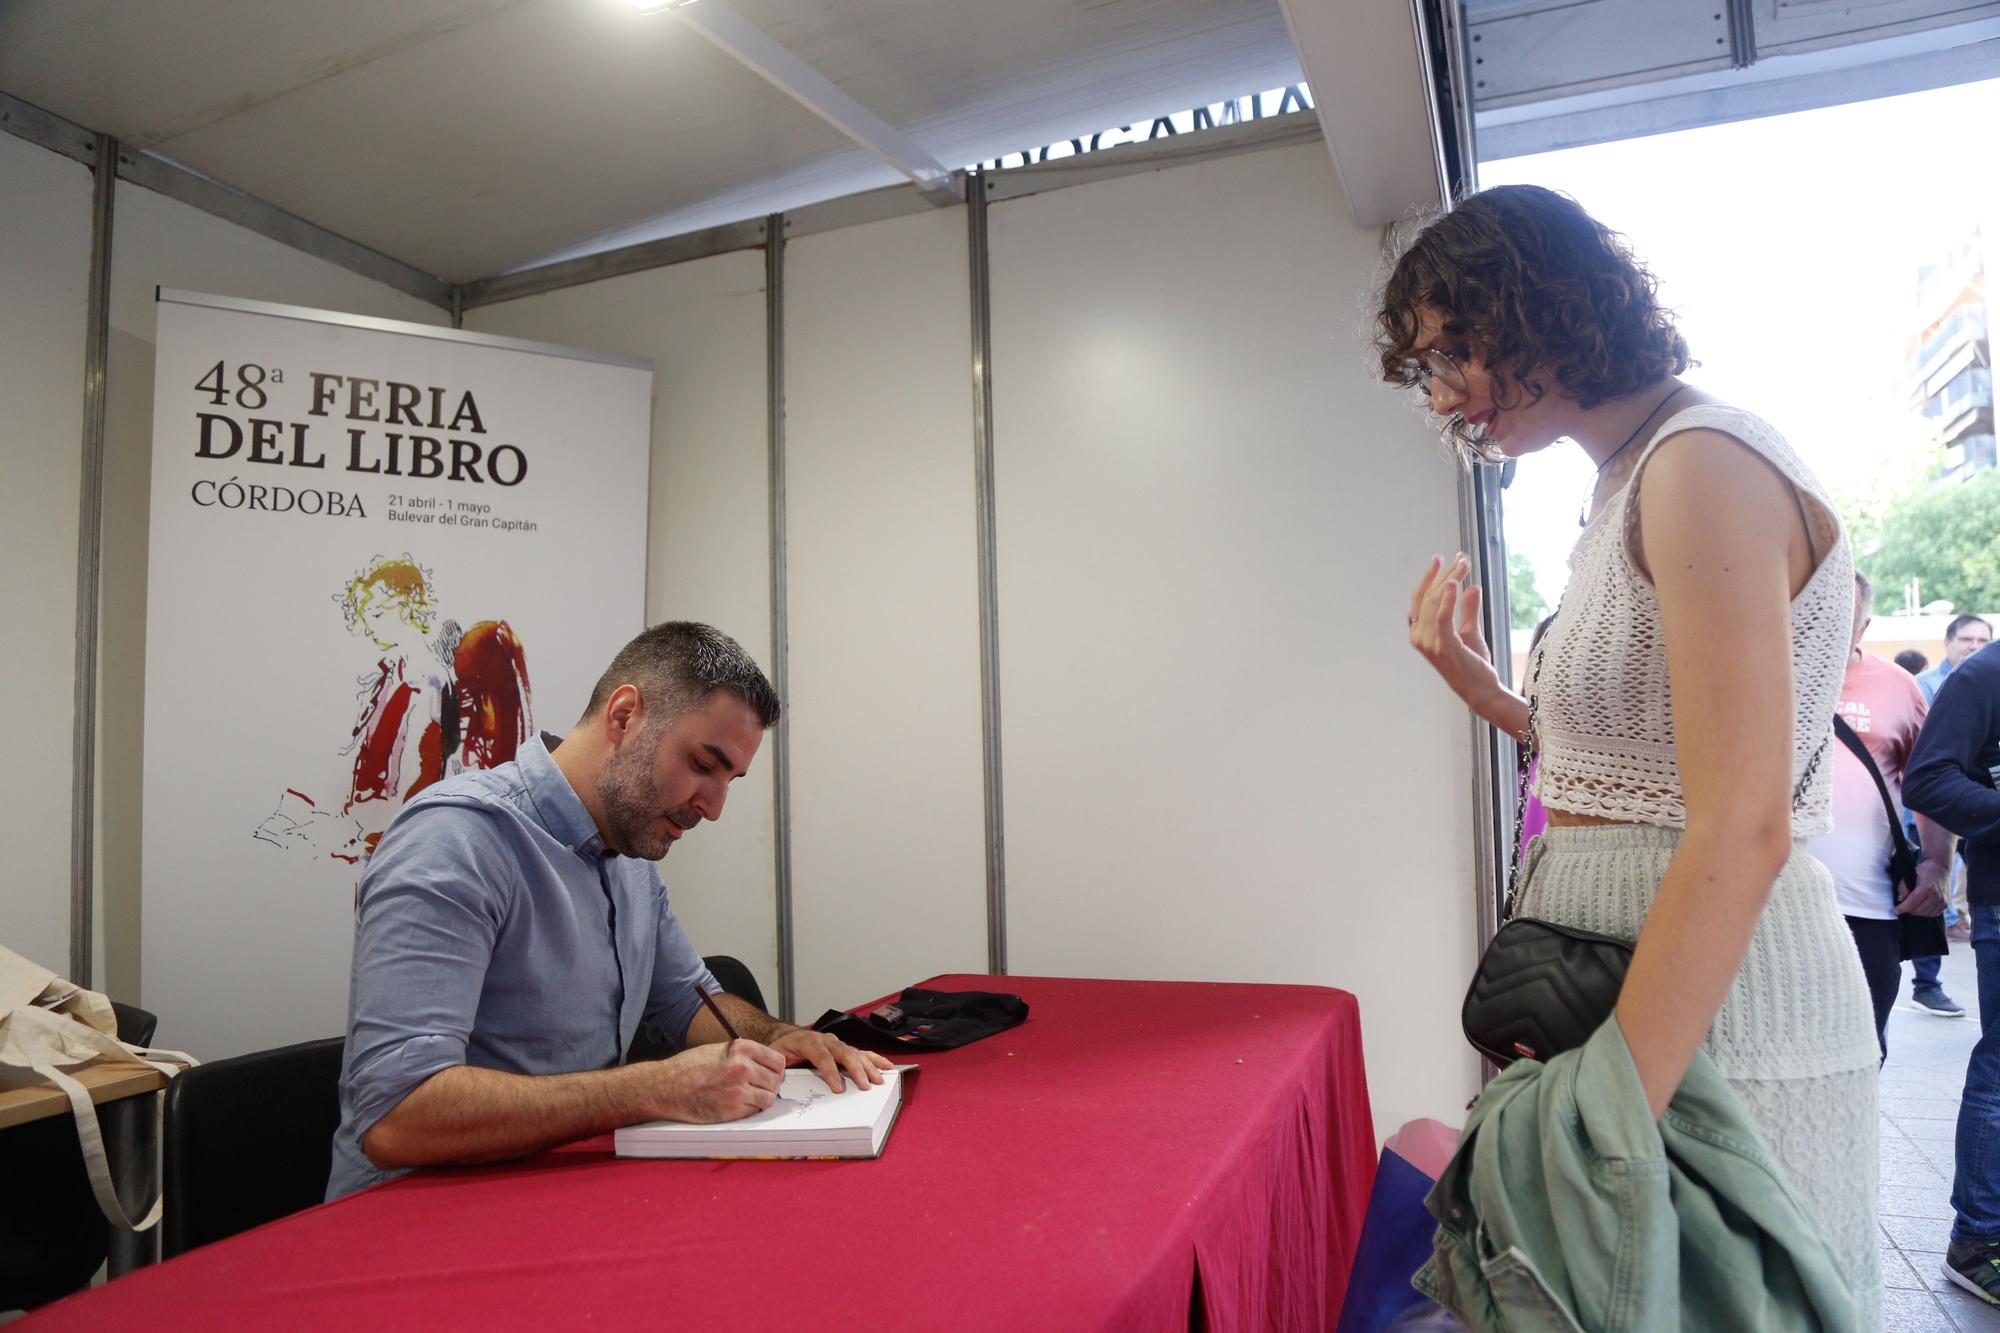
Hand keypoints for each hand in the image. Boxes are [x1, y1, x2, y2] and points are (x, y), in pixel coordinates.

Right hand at [646, 1038, 784, 1120]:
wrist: (666, 1087)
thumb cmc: (689, 1068)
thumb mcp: (720, 1049)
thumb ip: (745, 1055)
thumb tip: (767, 1066)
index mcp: (742, 1048)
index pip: (778, 1061)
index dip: (776, 1069)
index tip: (771, 1074)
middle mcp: (743, 1068)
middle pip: (776, 1081)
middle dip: (770, 1085)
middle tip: (759, 1088)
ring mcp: (739, 1091)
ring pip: (768, 1098)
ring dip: (761, 1099)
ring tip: (747, 1096)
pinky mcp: (732, 1110)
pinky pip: (754, 1111)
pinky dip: (749, 1110)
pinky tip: (736, 1104)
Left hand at [767, 1026, 893, 1092]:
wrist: (786, 1037)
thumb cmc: (781, 1049)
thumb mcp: (774, 1057)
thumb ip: (777, 1068)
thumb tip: (779, 1083)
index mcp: (807, 1041)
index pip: (821, 1055)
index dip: (831, 1071)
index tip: (839, 1088)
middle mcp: (825, 1040)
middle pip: (843, 1052)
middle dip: (855, 1069)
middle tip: (864, 1085)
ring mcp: (836, 1043)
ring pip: (854, 1052)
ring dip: (868, 1066)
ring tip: (878, 1079)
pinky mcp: (843, 1049)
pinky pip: (861, 1052)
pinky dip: (874, 1059)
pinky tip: (886, 1066)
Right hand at [1408, 554, 1501, 709]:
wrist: (1481, 691)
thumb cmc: (1473, 666)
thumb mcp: (1470, 632)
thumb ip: (1468, 610)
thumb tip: (1471, 587)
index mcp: (1421, 633)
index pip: (1420, 599)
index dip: (1429, 577)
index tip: (1440, 559)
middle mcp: (1419, 637)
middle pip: (1428, 596)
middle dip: (1445, 573)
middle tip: (1462, 558)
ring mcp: (1429, 643)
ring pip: (1434, 602)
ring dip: (1450, 579)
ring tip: (1464, 565)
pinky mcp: (1443, 647)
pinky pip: (1441, 618)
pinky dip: (1446, 599)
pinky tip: (1454, 583)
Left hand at [1896, 867, 1947, 917]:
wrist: (1941, 868)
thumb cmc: (1925, 870)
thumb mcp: (1911, 875)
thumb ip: (1904, 887)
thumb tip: (1900, 899)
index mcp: (1927, 887)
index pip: (1913, 901)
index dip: (1904, 907)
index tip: (1896, 911)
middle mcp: (1936, 895)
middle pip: (1919, 910)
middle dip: (1909, 909)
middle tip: (1904, 905)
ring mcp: (1942, 901)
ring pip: (1925, 913)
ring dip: (1917, 911)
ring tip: (1913, 905)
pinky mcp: (1946, 904)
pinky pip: (1933, 914)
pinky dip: (1926, 912)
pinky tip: (1922, 907)